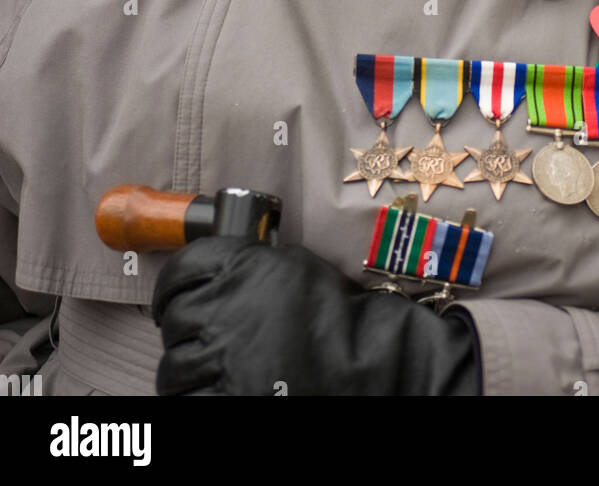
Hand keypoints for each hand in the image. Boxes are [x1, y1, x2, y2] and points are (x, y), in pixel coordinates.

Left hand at [152, 237, 478, 396]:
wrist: (362, 372)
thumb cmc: (336, 320)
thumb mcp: (297, 267)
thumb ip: (253, 263)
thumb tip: (218, 268)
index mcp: (242, 266)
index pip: (183, 267)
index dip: (176, 284)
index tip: (176, 296)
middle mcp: (223, 306)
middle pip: (175, 317)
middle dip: (189, 327)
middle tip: (210, 335)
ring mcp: (218, 357)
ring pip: (175, 363)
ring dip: (192, 366)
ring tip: (221, 368)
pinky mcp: (217, 397)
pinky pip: (185, 396)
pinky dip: (198, 394)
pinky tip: (221, 389)